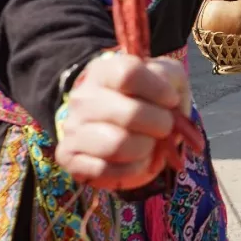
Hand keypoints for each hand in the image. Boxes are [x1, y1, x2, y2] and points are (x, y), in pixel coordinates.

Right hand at [54, 54, 188, 190]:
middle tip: (165, 127)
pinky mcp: (69, 157)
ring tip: (149, 144)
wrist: (129, 129)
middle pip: (130, 114)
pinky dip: (131, 169)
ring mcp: (72, 128)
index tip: (171, 100)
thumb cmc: (151, 100)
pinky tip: (135, 159)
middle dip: (160, 125)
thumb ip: (170, 79)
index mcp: (104, 71)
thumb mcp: (167, 80)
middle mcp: (83, 97)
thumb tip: (167, 101)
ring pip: (118, 145)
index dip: (158, 90)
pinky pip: (106, 170)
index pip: (129, 74)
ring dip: (145, 148)